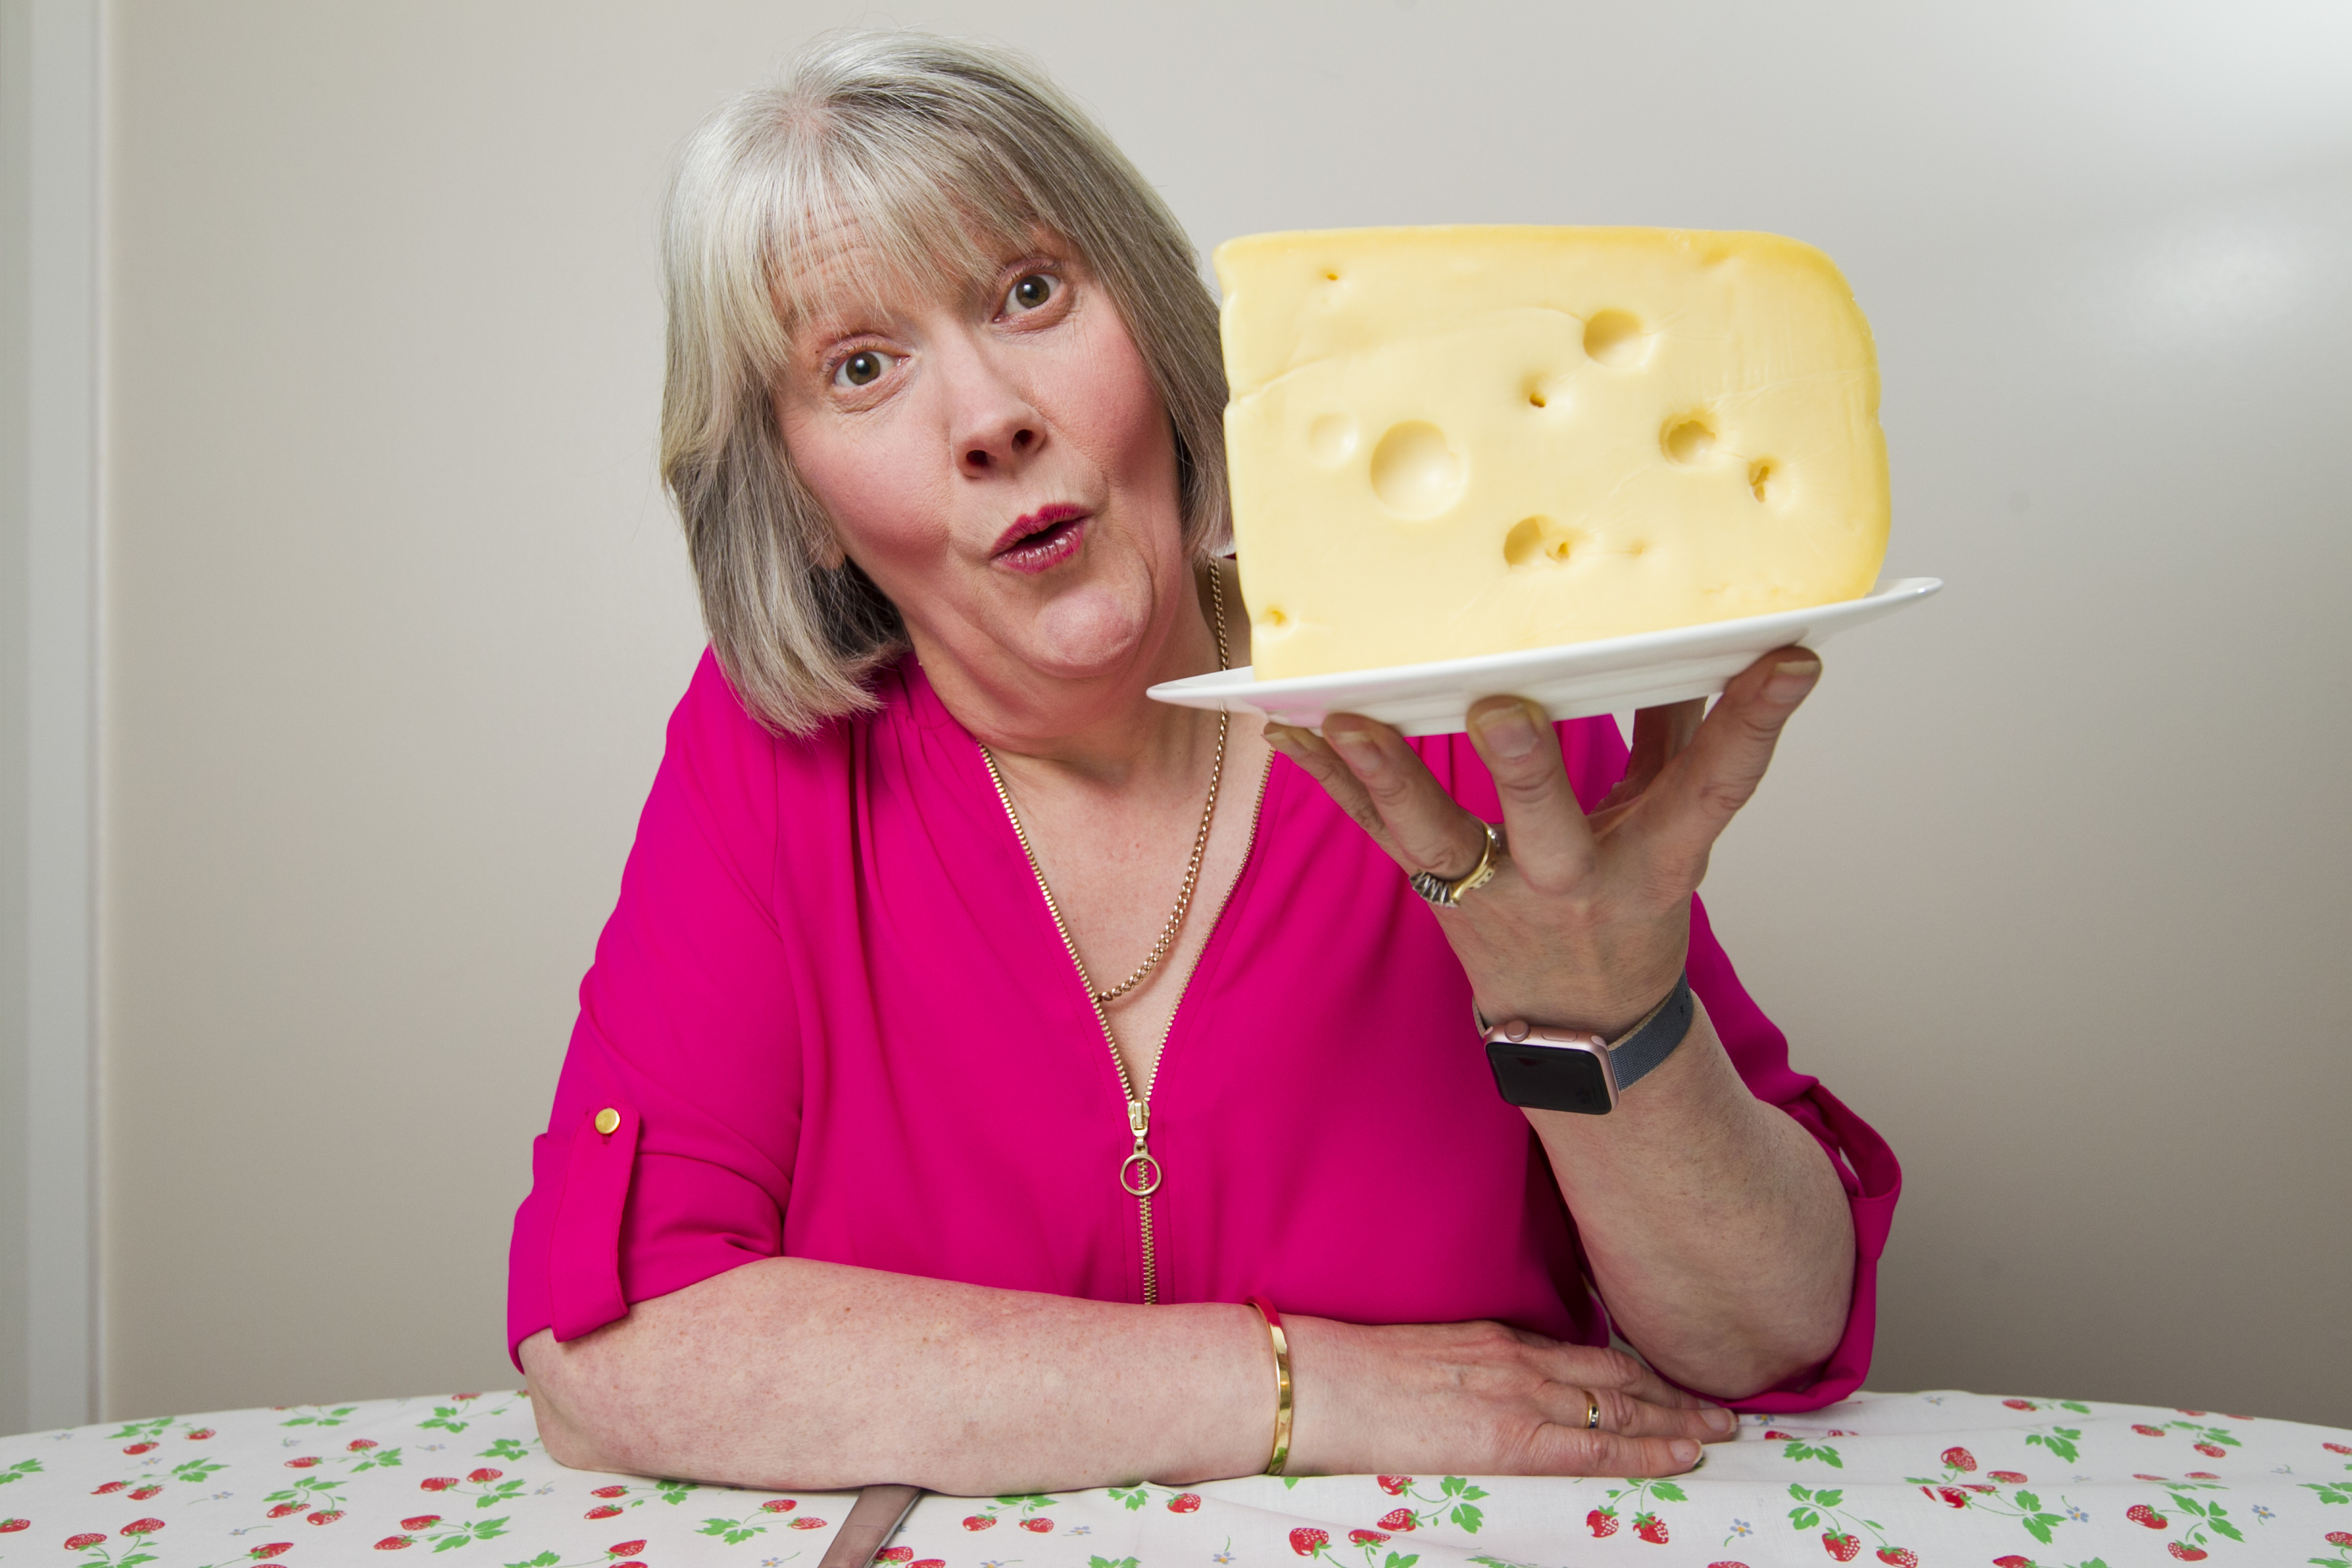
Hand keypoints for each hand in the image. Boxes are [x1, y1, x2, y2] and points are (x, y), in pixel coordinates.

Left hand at [1263, 648, 1821, 1033]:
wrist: (1581, 1030)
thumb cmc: (1629, 913)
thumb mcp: (1675, 833)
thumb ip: (1692, 740)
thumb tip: (1724, 641)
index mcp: (1654, 861)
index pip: (1716, 787)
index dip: (1754, 724)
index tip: (1788, 658)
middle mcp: (1574, 881)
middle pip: (1551, 826)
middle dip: (1526, 771)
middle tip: (1501, 712)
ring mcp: (1494, 893)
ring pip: (1434, 837)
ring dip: (1387, 776)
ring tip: (1343, 717)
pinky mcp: (1433, 890)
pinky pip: (1372, 830)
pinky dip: (1329, 779)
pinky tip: (1286, 728)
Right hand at [1284, 1316, 1735, 1476]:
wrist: (1320, 1382)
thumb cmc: (1355, 1375)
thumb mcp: (1428, 1355)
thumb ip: (1475, 1367)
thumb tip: (1495, 1391)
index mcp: (1498, 1339)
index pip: (1587, 1356)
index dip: (1638, 1372)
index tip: (1672, 1382)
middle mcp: (1521, 1361)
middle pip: (1617, 1378)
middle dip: (1674, 1393)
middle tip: (1723, 1407)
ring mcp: (1520, 1397)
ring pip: (1622, 1409)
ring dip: (1678, 1420)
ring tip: (1722, 1431)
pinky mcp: (1511, 1438)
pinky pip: (1596, 1447)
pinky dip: (1647, 1449)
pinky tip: (1683, 1453)